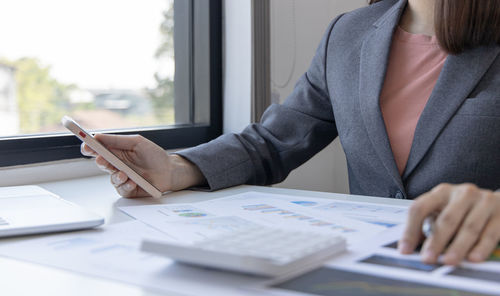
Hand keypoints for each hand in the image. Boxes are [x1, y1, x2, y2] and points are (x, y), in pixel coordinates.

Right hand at [81, 134, 205, 197]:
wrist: (170, 171)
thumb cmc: (154, 155)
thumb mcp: (137, 143)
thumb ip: (117, 140)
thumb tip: (97, 136)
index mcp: (116, 151)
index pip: (98, 149)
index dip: (89, 147)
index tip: (85, 145)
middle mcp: (117, 164)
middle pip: (101, 163)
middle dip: (100, 161)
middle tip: (101, 159)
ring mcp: (122, 177)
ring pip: (111, 177)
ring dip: (117, 175)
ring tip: (124, 173)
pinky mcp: (128, 189)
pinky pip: (122, 188)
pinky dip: (126, 185)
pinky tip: (133, 181)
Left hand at [399, 183, 499, 264]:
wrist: (498, 202)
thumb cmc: (464, 209)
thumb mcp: (443, 210)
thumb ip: (427, 226)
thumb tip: (410, 248)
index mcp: (441, 192)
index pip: (420, 208)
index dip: (410, 230)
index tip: (405, 249)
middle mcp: (462, 193)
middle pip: (446, 219)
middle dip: (435, 241)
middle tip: (428, 258)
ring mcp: (483, 201)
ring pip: (468, 227)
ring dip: (457, 247)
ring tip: (449, 261)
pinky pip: (489, 233)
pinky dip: (481, 247)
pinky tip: (473, 258)